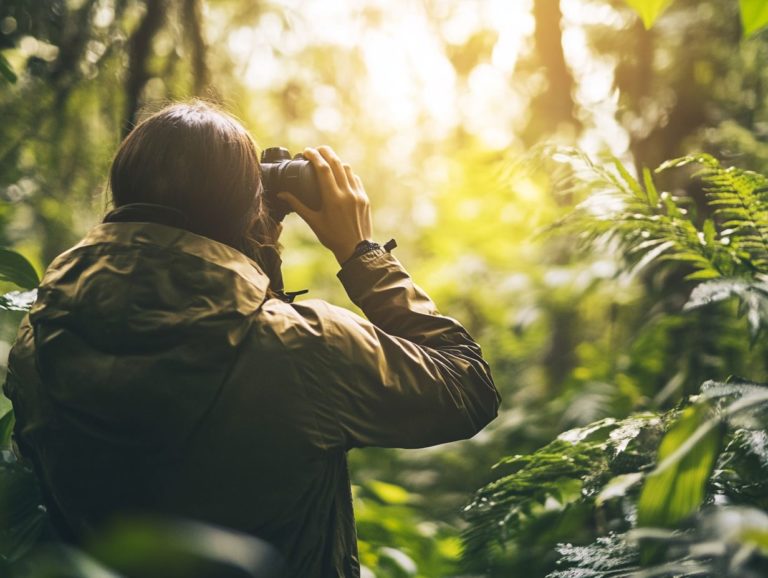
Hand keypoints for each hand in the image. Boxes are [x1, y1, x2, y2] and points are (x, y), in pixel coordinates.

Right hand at [278, 146, 372, 264]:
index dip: (314, 156)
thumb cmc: (332, 237)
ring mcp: (358, 195)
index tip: (306, 151)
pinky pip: (356, 179)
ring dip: (337, 162)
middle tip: (316, 149)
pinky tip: (341, 176)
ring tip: (328, 161)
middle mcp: (347, 194)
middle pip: (336, 163)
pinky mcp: (365, 198)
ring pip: (348, 169)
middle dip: (325, 152)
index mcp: (333, 199)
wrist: (356, 250)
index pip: (323, 169)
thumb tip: (282, 194)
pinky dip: (347, 174)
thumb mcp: (313, 221)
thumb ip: (297, 206)